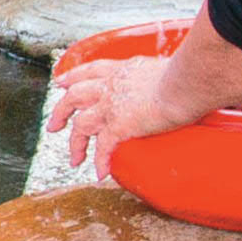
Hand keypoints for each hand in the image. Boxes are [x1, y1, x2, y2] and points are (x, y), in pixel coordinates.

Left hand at [42, 46, 224, 168]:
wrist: (186, 82)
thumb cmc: (187, 73)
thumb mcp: (167, 67)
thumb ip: (164, 74)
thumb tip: (182, 77)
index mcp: (123, 69)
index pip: (90, 70)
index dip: (73, 77)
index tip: (61, 83)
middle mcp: (111, 86)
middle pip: (74, 96)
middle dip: (61, 111)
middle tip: (54, 125)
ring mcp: (111, 106)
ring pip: (81, 125)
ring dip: (75, 144)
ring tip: (74, 159)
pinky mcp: (118, 126)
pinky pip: (103, 148)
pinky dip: (100, 162)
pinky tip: (100, 173)